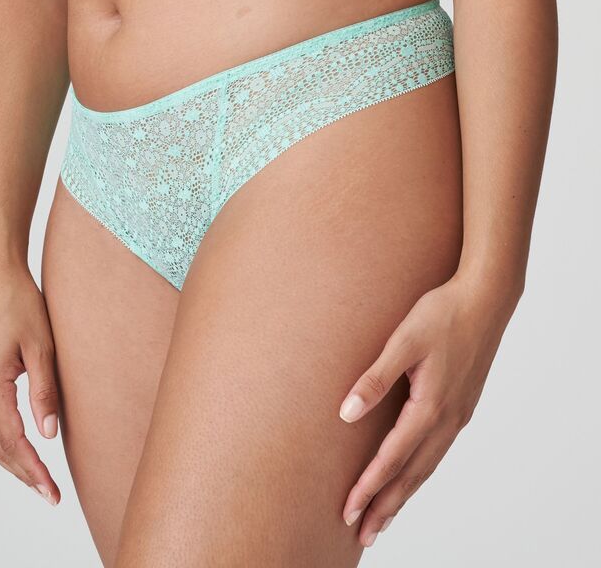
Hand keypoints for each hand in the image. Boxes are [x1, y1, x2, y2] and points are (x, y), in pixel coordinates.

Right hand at [0, 264, 60, 505]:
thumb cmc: (20, 304)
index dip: (32, 470)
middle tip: (50, 494)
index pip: (12, 442)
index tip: (52, 492)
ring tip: (38, 478)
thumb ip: (44, 391)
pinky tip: (19, 447)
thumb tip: (48, 434)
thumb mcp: (41, 346)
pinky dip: (1, 442)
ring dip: (11, 461)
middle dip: (23, 474)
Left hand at [338, 273, 520, 546]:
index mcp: (430, 406)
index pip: (393, 458)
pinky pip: (437, 451)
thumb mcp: (403, 341)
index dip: (368, 486)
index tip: (348, 510)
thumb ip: (375, 378)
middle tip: (363, 533)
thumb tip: (347, 414)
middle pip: (412, 474)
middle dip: (386, 505)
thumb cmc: (443, 314)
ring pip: (427, 466)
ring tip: (384, 517)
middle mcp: (447, 419)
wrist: (485, 299)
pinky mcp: (461, 406)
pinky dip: (420, 472)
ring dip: (404, 494)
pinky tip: (411, 475)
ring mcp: (457, 415)